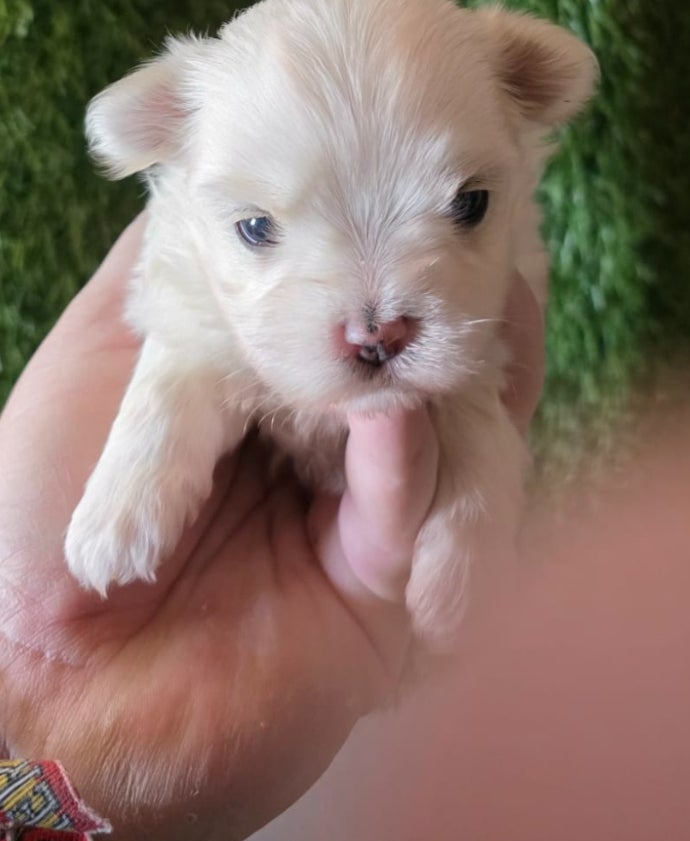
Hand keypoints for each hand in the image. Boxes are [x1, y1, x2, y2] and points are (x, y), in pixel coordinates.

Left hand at [0, 218, 542, 840]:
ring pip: (468, 436)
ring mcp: (373, 525)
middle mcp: (340, 450)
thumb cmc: (36, 527)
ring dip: (460, 384)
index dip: (406, 243)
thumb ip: (175, 265)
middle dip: (471, 304)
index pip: (369, 302)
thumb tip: (208, 147)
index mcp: (281, 390)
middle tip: (493, 238)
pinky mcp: (392, 604)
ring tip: (451, 336)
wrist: (34, 694)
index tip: (434, 173)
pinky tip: (388, 435)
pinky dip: (415, 475)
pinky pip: (431, 522)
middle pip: (443, 362)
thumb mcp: (108, 361)